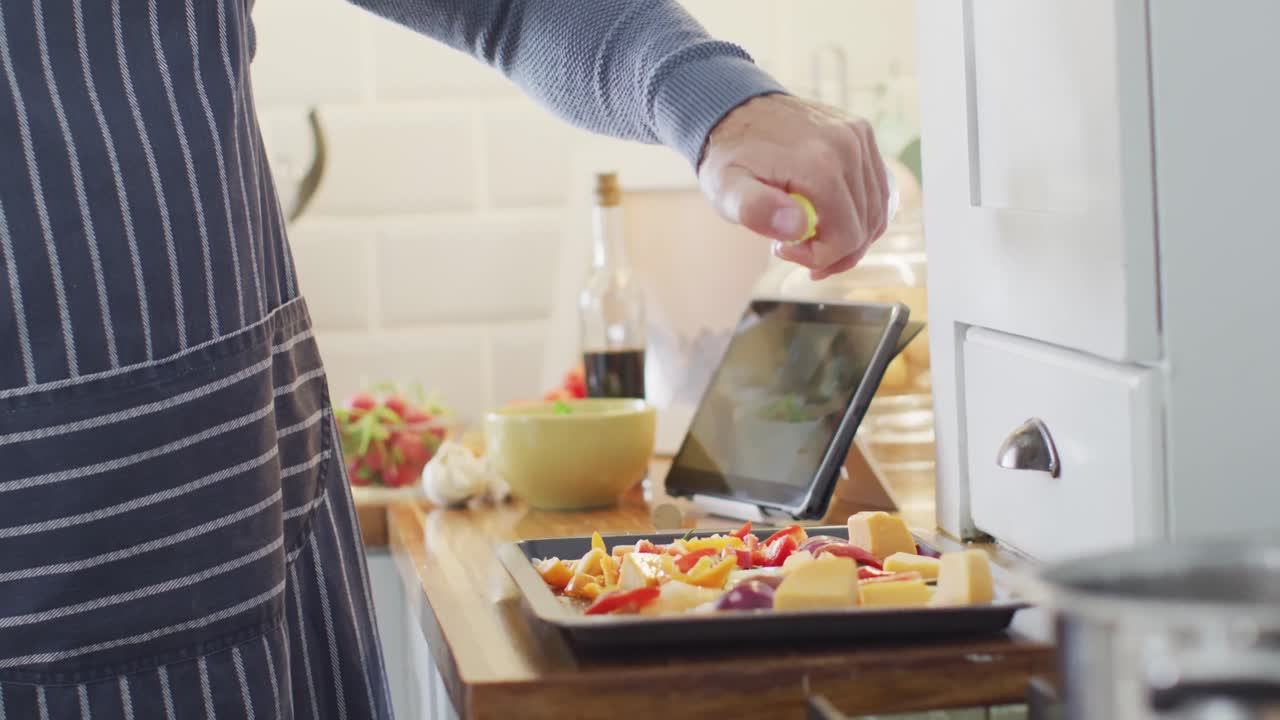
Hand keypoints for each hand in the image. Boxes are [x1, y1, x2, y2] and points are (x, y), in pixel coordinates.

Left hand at [698, 94, 890, 279]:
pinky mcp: (861, 133)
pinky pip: (877, 188)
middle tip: (796, 249)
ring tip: (810, 235)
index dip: (819, 256)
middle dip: (833, 251)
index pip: (846, 237)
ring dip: (848, 234)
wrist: (735, 108)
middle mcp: (848, 146)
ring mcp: (858, 137)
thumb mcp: (725, 188)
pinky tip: (829, 216)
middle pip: (865, 227)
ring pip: (876, 211)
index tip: (784, 249)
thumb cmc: (730, 157)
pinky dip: (859, 211)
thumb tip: (797, 226)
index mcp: (820, 164)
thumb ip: (755, 209)